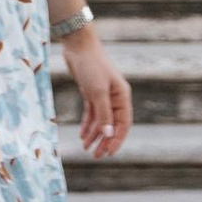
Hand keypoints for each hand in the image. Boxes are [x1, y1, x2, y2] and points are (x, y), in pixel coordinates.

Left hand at [61, 28, 132, 160]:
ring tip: (86, 149)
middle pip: (112, 125)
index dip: (117, 139)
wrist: (78, 45)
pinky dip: (88, 125)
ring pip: (101, 121)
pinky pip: (91, 114)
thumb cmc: (91, 66)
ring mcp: (103, 95)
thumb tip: (108, 134)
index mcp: (122, 97)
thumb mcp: (98, 91)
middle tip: (96, 156)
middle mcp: (115, 97)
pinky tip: (82, 136)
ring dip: (95, 135)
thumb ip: (103, 114)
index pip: (123, 124)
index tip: (109, 153)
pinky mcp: (91, 93)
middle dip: (104, 140)